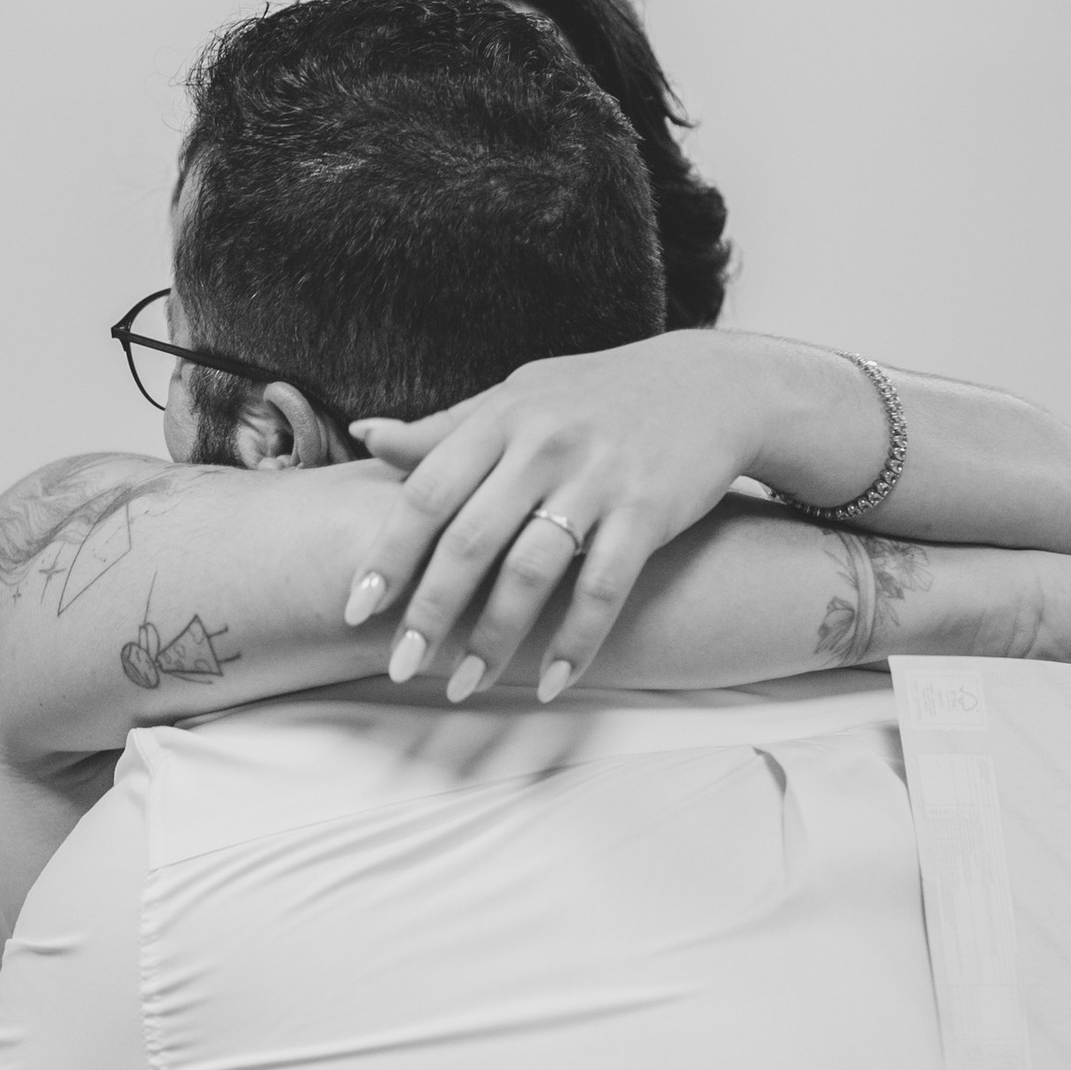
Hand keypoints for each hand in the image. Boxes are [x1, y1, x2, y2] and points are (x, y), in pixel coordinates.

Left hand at [345, 334, 809, 702]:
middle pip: (470, 540)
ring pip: (532, 572)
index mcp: (501, 417)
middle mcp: (544, 445)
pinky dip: (575, 641)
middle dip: (430, 611)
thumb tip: (367, 437)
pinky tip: (550, 682)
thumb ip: (446, 428)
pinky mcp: (649, 511)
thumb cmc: (599, 397)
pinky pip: (604, 588)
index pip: (427, 492)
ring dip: (495, 638)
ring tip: (467, 684)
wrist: (713, 385)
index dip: (389, 553)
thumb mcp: (520, 396)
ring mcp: (598, 478)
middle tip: (401, 664)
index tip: (358, 607)